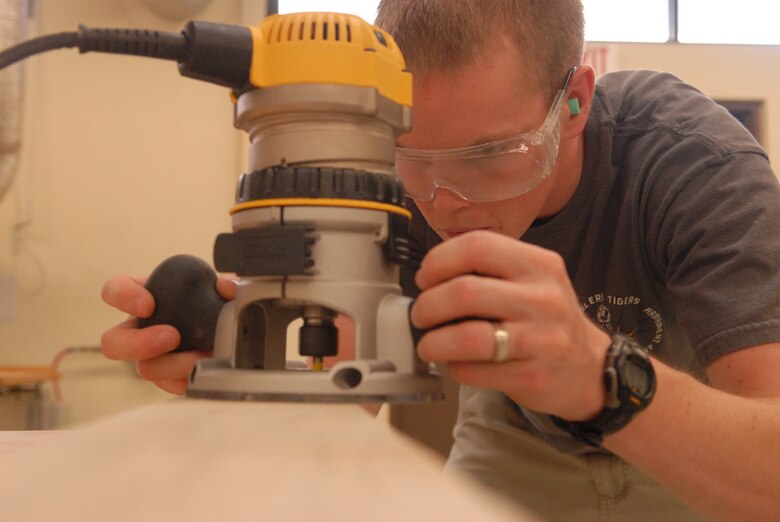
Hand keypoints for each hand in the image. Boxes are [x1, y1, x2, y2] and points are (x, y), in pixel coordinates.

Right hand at [100, 274, 236, 394]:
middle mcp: (139, 329)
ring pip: (143, 369)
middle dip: (138, 343)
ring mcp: (150, 357)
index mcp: (143, 297)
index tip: (148, 305)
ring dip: (172, 365)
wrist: (227, 326)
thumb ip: (224, 284)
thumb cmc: (211, 300)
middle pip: (112, 343)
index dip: (124, 298)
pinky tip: (206, 370)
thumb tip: (226, 287)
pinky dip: (188, 379)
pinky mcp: (168, 377)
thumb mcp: (216, 286)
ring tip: (201, 355)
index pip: (114, 291)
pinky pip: (169, 385)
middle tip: (171, 337)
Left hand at [410, 231, 610, 420]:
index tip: (425, 277)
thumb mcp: (531, 280)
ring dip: (433, 341)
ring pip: (465, 337)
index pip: (477, 246)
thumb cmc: (545, 319)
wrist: (589, 368)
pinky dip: (452, 367)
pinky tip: (455, 363)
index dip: (439, 261)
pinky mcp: (531, 376)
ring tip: (429, 344)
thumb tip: (430, 276)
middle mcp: (543, 298)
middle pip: (464, 292)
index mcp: (538, 264)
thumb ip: (490, 270)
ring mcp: (540, 339)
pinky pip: (473, 371)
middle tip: (421, 315)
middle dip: (428, 305)